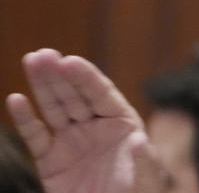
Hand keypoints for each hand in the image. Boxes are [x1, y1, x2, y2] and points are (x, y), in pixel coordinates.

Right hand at [6, 49, 170, 192]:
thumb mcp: (146, 179)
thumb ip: (144, 160)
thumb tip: (138, 140)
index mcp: (122, 122)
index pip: (101, 94)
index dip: (86, 77)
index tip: (69, 61)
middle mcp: (95, 125)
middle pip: (75, 95)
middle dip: (59, 74)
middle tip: (42, 55)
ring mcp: (71, 140)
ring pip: (54, 108)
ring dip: (42, 85)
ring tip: (31, 61)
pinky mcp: (50, 160)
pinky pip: (36, 136)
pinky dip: (26, 119)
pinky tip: (16, 100)